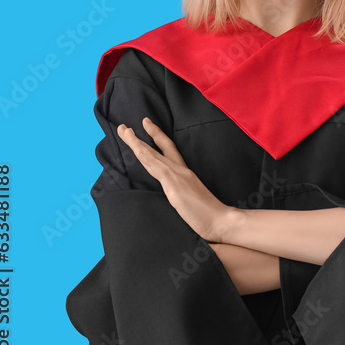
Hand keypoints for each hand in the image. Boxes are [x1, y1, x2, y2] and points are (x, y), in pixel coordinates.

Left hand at [117, 117, 233, 242]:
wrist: (220, 220)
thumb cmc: (208, 214)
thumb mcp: (191, 199)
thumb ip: (182, 191)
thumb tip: (173, 193)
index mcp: (185, 173)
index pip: (169, 150)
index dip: (157, 137)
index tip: (146, 125)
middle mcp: (181, 170)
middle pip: (158, 148)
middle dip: (139, 137)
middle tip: (124, 127)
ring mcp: (178, 176)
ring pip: (153, 155)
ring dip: (136, 142)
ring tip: (124, 131)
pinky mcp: (175, 185)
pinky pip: (157, 167)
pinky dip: (146, 155)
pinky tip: (137, 148)